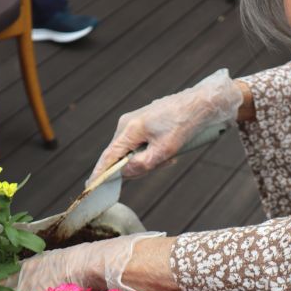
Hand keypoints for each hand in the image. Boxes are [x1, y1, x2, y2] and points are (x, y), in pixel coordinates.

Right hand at [89, 69, 242, 180]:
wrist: (199, 104)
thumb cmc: (183, 125)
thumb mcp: (164, 150)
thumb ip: (142, 164)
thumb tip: (124, 173)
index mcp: (129, 129)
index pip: (109, 156)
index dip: (100, 173)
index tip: (91, 187)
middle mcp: (126, 124)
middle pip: (121, 155)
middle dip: (138, 166)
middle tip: (162, 164)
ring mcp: (133, 121)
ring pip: (132, 150)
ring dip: (149, 159)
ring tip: (170, 156)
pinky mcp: (143, 122)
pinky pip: (140, 143)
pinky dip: (152, 151)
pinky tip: (169, 150)